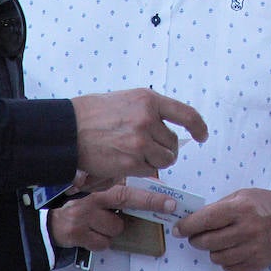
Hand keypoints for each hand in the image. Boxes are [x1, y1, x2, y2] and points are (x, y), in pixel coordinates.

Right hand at [48, 183, 177, 249]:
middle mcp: (93, 200)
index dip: (150, 195)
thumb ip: (119, 195)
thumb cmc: (82, 211)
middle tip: (167, 208)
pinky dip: (101, 243)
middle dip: (149, 203)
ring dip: (112, 232)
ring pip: (116, 228)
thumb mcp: (98, 199)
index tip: (170, 201)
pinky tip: (91, 236)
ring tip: (100, 227)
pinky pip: (103, 244)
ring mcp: (84, 217)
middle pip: (125, 199)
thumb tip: (151, 191)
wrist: (52, 224)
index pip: (128, 190)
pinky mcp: (77, 234)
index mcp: (100, 191)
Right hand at [71, 88, 208, 182]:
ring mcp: (140, 141)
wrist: (67, 129)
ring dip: (156, 161)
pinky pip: (149, 170)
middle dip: (165, 149)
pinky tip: (126, 161)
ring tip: (137, 155)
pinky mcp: (131, 162)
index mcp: (148, 100)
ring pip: (165, 160)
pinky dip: (142, 169)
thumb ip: (148, 111)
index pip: (185, 114)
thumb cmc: (93, 114)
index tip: (202, 135)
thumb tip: (166, 129)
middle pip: (173, 143)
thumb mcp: (126, 100)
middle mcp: (147, 119)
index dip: (198, 126)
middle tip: (148, 148)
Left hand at [172, 189, 270, 270]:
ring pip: (216, 257)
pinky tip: (230, 250)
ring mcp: (252, 249)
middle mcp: (246, 230)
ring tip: (218, 241)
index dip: (188, 226)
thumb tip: (192, 220)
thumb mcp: (240, 196)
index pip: (206, 220)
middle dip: (196, 239)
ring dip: (211, 250)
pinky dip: (225, 260)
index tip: (178, 229)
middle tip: (195, 236)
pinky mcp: (256, 264)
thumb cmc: (261, 204)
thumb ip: (217, 208)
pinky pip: (229, 268)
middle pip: (207, 242)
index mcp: (240, 209)